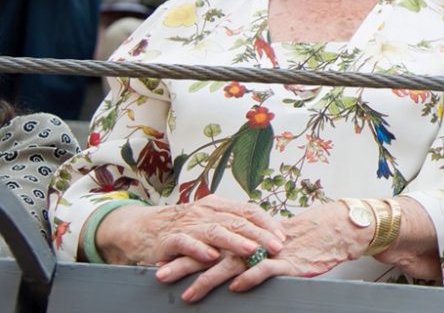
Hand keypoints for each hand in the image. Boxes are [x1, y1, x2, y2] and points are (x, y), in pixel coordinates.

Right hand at [96, 194, 285, 269]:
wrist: (140, 228)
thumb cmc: (182, 227)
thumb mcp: (209, 220)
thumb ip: (232, 223)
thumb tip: (266, 233)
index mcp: (217, 205)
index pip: (249, 210)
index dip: (267, 222)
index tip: (282, 235)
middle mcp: (205, 212)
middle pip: (237, 221)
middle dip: (259, 234)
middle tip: (276, 246)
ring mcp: (187, 224)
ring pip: (216, 231)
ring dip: (235, 241)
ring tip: (250, 251)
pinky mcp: (170, 240)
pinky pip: (186, 243)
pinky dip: (199, 250)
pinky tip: (211, 258)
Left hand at [157, 201, 369, 301]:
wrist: (332, 229)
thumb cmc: (299, 238)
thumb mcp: (266, 240)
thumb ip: (243, 247)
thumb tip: (219, 257)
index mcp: (245, 234)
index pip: (208, 241)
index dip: (184, 251)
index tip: (160, 260)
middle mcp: (252, 241)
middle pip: (213, 252)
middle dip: (185, 264)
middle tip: (160, 274)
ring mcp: (268, 251)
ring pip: (233, 263)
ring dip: (209, 278)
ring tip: (189, 293)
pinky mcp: (287, 262)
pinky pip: (266, 270)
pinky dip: (251, 277)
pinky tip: (236, 288)